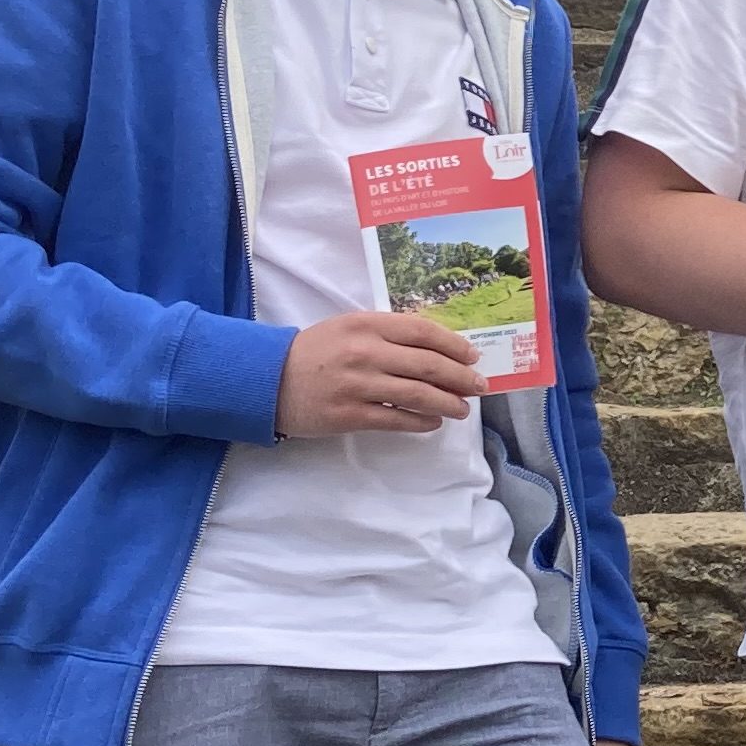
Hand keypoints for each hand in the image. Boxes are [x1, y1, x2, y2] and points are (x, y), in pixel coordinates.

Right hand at [277, 312, 488, 436]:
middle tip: (478, 386)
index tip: (472, 355)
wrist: (267, 380)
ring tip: (463, 408)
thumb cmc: (314, 352)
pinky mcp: (350, 415)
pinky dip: (421, 421)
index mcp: (366, 324)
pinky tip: (434, 422)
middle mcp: (365, 352)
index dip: (453, 345)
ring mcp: (358, 385)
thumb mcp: (349, 329)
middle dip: (460, 377)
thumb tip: (436, 349)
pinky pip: (396, 419)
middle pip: (427, 364)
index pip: (422, 331)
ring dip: (448, 402)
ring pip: (417, 394)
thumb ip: (387, 334)